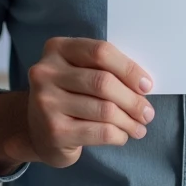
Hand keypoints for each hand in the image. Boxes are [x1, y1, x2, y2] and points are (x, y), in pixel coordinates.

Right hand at [15, 37, 154, 167]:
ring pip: (104, 110)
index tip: (147, 85)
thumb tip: (143, 84)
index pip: (101, 52)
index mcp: (57, 49)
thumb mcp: (80, 72)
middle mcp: (46, 73)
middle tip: (148, 112)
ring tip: (140, 127)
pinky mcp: (54, 131)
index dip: (129, 69)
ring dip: (129, 120)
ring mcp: (46, 103)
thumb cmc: (69, 95)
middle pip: (103, 82)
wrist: (37, 131)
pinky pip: (99, 132)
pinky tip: (123, 135)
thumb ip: (104, 69)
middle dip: (133, 99)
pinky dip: (118, 134)